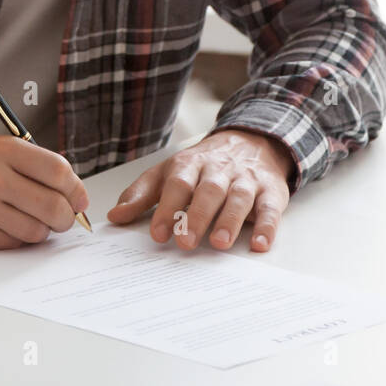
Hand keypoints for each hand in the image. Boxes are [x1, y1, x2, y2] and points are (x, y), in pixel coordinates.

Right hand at [0, 137, 88, 249]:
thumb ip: (36, 168)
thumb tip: (76, 197)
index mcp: (5, 148)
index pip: (59, 171)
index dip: (76, 190)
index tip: (79, 201)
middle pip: (54, 205)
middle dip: (66, 218)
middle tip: (62, 219)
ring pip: (38, 230)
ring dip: (40, 231)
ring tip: (25, 220)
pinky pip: (15, 244)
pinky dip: (17, 240)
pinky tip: (3, 228)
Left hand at [105, 129, 292, 250]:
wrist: (252, 141)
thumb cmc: (204, 166)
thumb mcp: (169, 173)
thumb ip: (142, 195)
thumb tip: (115, 217)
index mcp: (191, 164)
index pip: (178, 183)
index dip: (167, 208)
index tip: (157, 233)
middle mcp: (219, 170)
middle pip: (209, 190)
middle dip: (197, 216)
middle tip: (185, 242)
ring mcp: (246, 180)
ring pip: (239, 197)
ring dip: (230, 220)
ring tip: (219, 243)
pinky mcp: (271, 191)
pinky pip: (270, 208)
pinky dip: (267, 226)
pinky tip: (259, 244)